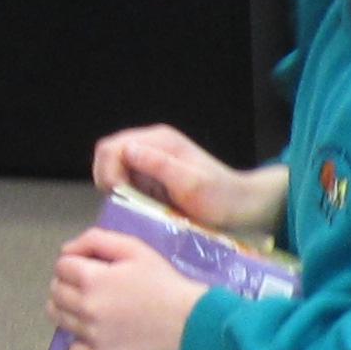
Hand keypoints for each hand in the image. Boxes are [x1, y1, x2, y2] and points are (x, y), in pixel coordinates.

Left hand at [50, 227, 208, 349]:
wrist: (192, 324)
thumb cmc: (165, 284)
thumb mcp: (135, 249)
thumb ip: (96, 240)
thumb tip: (65, 251)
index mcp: (91, 279)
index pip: (61, 266)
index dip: (75, 264)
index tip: (93, 269)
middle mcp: (85, 308)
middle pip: (55, 293)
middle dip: (68, 285)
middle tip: (94, 288)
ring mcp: (90, 336)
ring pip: (59, 320)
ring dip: (70, 311)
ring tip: (96, 309)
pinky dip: (79, 342)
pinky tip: (98, 334)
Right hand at [90, 125, 272, 230]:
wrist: (243, 207)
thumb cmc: (221, 198)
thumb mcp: (192, 185)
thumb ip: (160, 166)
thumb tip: (128, 150)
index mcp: (159, 141)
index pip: (112, 147)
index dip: (109, 172)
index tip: (122, 196)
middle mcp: (151, 146)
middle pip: (108, 155)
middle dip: (108, 180)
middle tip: (124, 204)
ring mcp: (151, 161)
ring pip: (114, 170)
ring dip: (117, 190)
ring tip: (135, 208)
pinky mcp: (152, 178)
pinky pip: (126, 182)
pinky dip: (126, 196)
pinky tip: (140, 209)